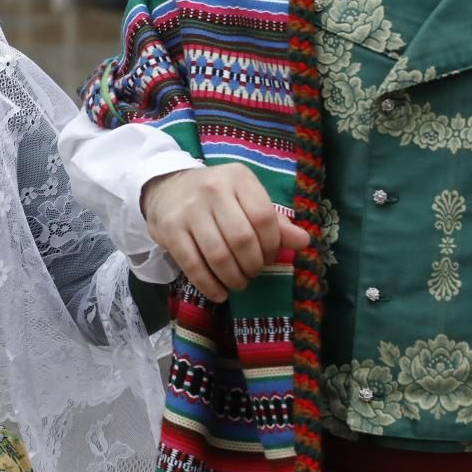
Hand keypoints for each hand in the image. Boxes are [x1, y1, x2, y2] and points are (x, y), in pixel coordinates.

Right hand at [141, 165, 310, 300]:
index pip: (263, 217)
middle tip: (252, 272)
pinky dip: (209, 285)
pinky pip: (193, 265)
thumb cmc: (217, 198)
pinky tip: (219, 293)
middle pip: (242, 239)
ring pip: (218, 255)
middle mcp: (212, 189)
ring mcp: (188, 209)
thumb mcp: (247, 199)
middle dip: (252, 265)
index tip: (269, 257)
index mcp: (238, 178)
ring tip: (238, 282)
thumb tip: (304, 241)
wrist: (167, 190)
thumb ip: (275, 221)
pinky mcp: (169, 229)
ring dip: (233, 278)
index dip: (271, 245)